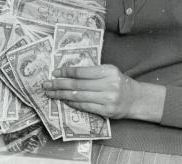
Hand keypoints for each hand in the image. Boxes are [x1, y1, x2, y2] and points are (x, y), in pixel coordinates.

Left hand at [42, 64, 165, 121]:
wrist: (135, 98)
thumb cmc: (119, 82)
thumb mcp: (109, 71)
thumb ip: (92, 72)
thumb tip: (68, 73)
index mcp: (108, 71)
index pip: (82, 72)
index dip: (66, 72)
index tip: (55, 72)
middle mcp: (108, 84)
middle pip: (77, 85)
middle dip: (59, 84)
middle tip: (46, 84)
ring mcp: (107, 99)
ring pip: (79, 97)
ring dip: (62, 95)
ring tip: (51, 93)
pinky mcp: (106, 111)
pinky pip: (84, 106)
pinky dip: (72, 103)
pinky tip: (64, 101)